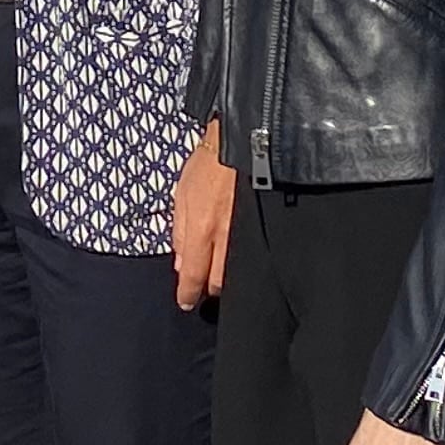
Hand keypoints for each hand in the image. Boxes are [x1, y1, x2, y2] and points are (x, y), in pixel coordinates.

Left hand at [171, 123, 237, 309]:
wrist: (244, 142)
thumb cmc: (208, 164)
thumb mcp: (182, 195)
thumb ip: (180, 232)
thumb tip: (181, 264)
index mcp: (202, 229)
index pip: (194, 275)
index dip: (189, 293)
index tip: (186, 302)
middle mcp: (226, 237)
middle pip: (219, 282)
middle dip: (210, 288)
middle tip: (204, 286)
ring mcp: (248, 234)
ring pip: (239, 273)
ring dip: (228, 277)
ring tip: (222, 274)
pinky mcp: (264, 228)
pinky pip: (253, 255)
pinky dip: (245, 262)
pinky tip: (241, 259)